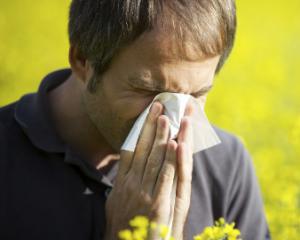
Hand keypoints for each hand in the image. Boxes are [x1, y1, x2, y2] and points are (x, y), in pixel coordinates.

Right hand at [104, 101, 193, 239]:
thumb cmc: (121, 226)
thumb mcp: (115, 202)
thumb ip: (120, 183)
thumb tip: (124, 167)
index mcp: (121, 182)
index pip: (130, 149)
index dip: (138, 131)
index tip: (145, 115)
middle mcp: (130, 183)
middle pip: (141, 149)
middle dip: (150, 126)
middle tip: (157, 105)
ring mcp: (143, 193)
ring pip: (153, 158)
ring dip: (161, 136)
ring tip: (167, 117)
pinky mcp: (156, 204)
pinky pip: (164, 176)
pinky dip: (169, 159)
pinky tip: (174, 144)